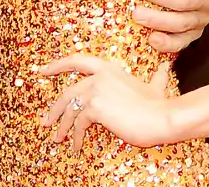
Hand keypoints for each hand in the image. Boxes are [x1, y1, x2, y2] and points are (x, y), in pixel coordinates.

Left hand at [39, 54, 174, 150]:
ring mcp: (95, 90)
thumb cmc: (160, 105)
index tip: (43, 71)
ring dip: (61, 126)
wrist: (163, 117)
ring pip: (69, 109)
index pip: (76, 61)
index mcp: (108, 68)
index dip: (58, 65)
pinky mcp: (95, 107)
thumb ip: (157, 75)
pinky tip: (76, 146)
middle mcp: (98, 76)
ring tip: (57, 138)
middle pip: (67, 92)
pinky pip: (78, 124)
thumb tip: (165, 67)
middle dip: (55, 108)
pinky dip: (75, 137)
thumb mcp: (156, 86)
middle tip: (47, 120)